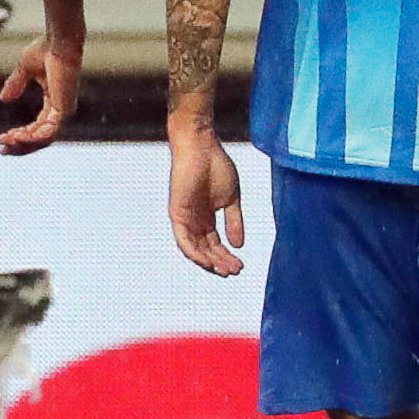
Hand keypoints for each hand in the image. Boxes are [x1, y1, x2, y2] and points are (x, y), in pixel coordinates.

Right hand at [0, 33, 80, 153]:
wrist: (58, 41)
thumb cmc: (46, 49)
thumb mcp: (25, 69)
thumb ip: (16, 84)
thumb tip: (4, 99)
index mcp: (54, 102)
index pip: (38, 127)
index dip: (20, 135)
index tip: (1, 137)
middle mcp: (60, 110)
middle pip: (40, 139)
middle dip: (20, 146)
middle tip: (2, 150)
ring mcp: (64, 111)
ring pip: (44, 139)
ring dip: (23, 143)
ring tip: (6, 142)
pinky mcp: (64, 110)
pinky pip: (49, 132)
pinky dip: (33, 137)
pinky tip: (17, 137)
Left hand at [168, 122, 245, 275]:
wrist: (201, 147)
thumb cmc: (216, 166)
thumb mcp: (231, 199)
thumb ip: (234, 221)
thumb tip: (239, 245)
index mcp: (207, 217)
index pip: (215, 244)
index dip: (227, 256)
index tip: (241, 266)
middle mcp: (194, 221)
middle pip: (206, 250)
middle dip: (221, 262)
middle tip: (235, 271)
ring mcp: (185, 218)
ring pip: (195, 249)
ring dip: (209, 262)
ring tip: (224, 270)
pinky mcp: (177, 214)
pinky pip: (183, 240)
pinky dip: (194, 253)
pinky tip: (207, 262)